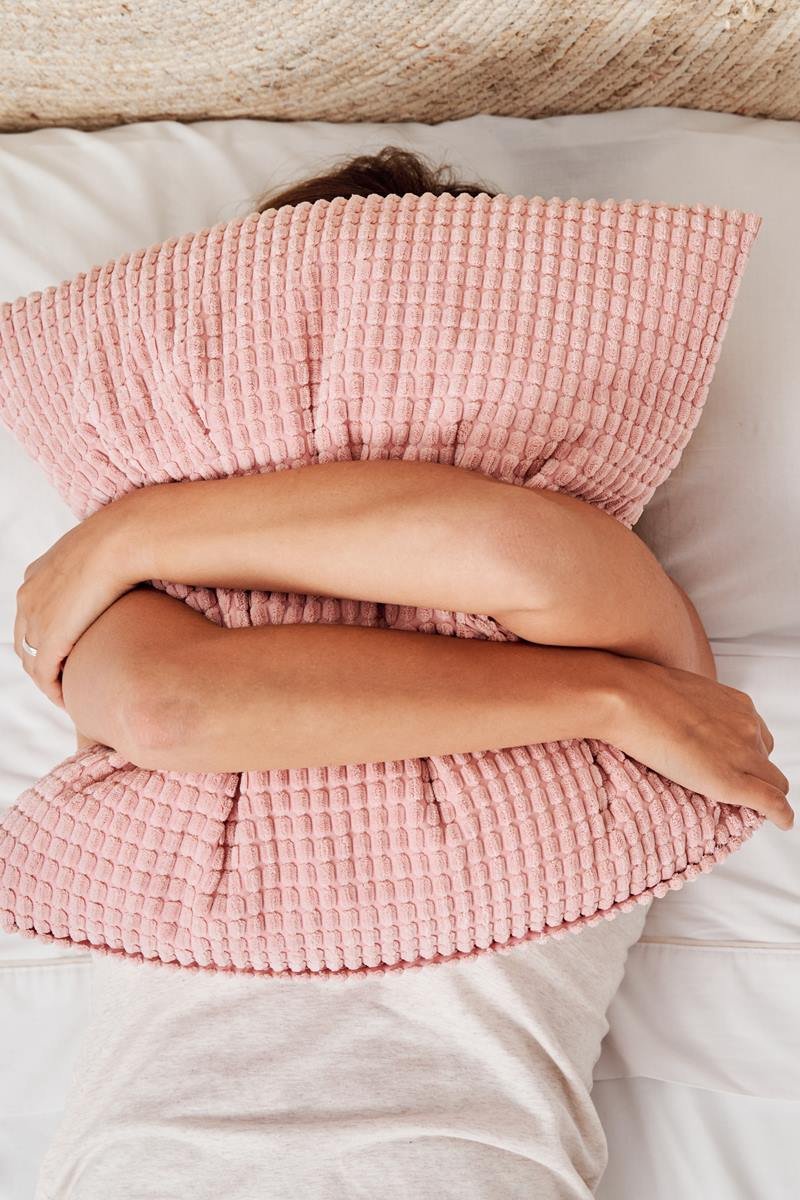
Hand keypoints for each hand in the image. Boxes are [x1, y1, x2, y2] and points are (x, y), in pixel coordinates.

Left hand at [13, 499, 140, 707]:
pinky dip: (54, 690)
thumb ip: (102, 567)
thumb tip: (129, 573)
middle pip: (25, 640)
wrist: (123, 540)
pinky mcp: (49, 639)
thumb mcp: (104, 551)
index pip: (31, 615)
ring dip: (48, 680)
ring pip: (31, 661)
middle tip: (66, 678)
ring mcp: (35, 618)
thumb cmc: (127, 541)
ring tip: (71, 693)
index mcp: (37, 574)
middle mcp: (28, 596)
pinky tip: (71, 699)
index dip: (47, 636)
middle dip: (42, 662)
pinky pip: (44, 675)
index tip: (69, 651)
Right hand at [601, 655, 793, 830]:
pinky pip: (771, 802)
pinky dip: (780, 815)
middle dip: (757, 775)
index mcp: (736, 704)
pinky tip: (782, 822)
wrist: (628, 698)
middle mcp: (746, 726)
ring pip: (773, 783)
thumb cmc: (638, 693)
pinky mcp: (732, 779)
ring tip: (745, 806)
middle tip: (734, 786)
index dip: (747, 755)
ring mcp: (742, 752)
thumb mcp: (677, 694)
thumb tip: (677, 723)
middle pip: (767, 760)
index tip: (736, 764)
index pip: (756, 736)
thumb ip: (691, 711)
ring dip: (763, 794)